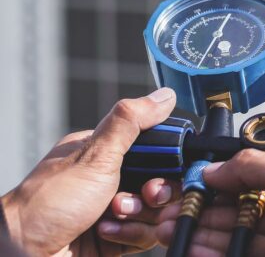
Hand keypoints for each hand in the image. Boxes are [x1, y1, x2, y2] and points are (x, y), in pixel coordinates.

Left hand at [1, 88, 176, 255]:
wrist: (24, 252)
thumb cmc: (49, 203)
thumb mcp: (96, 155)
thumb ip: (131, 123)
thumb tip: (164, 96)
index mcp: (106, 153)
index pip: (156, 152)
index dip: (167, 163)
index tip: (163, 171)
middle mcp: (112, 180)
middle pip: (161, 184)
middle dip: (155, 194)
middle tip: (144, 196)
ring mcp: (114, 209)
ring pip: (157, 212)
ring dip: (140, 217)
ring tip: (113, 217)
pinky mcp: (117, 237)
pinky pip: (145, 235)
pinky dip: (131, 235)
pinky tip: (107, 233)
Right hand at [156, 150, 264, 253]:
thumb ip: (253, 164)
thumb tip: (220, 166)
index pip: (260, 186)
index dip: (227, 185)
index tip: (199, 187)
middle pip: (245, 216)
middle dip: (206, 213)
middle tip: (177, 213)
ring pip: (240, 240)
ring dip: (204, 235)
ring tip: (175, 231)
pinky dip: (215, 253)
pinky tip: (195, 250)